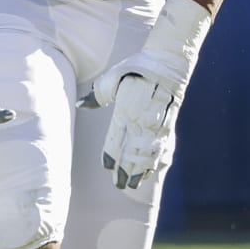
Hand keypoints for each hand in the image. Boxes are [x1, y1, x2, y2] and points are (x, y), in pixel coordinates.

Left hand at [83, 49, 186, 189]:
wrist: (167, 63)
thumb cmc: (137, 68)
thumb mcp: (113, 78)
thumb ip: (98, 95)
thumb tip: (80, 104)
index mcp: (126, 111)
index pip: (116, 140)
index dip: (112, 156)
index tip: (108, 168)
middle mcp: (142, 121)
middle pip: (132, 152)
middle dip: (125, 170)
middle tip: (120, 185)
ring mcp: (157, 124)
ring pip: (147, 153)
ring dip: (141, 170)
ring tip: (134, 184)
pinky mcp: (168, 124)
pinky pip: (162, 147)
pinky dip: (157, 160)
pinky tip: (153, 170)